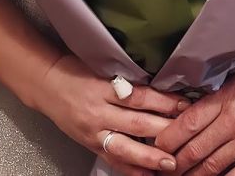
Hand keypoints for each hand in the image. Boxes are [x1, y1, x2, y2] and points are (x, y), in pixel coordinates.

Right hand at [33, 56, 186, 175]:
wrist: (47, 85)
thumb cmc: (77, 71)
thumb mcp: (102, 68)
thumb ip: (127, 80)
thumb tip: (160, 88)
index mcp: (104, 88)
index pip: (139, 97)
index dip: (163, 101)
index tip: (185, 104)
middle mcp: (99, 112)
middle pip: (136, 124)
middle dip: (164, 131)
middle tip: (187, 135)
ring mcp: (93, 132)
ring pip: (125, 148)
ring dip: (150, 157)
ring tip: (171, 163)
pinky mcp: (90, 146)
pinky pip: (112, 160)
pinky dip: (130, 169)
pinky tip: (146, 174)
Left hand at [154, 58, 234, 175]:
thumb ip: (219, 92)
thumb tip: (195, 102)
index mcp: (226, 98)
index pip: (188, 121)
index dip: (168, 137)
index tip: (157, 144)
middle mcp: (234, 121)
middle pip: (194, 149)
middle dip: (175, 162)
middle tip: (163, 169)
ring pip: (212, 167)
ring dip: (193, 175)